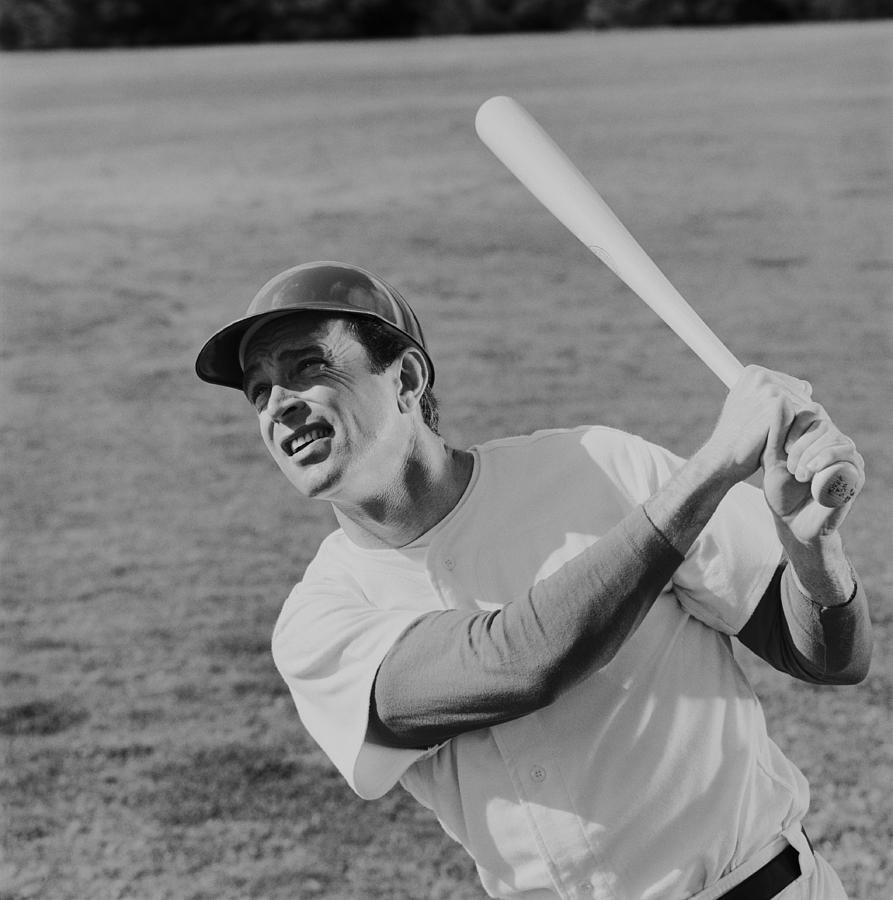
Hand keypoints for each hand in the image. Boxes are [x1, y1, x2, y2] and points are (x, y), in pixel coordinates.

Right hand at [700, 365, 816, 483]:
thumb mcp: (749, 406)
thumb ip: (773, 393)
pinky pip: (803, 419)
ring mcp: (769, 388)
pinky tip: (775, 440)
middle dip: (794, 417)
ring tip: (769, 436)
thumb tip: (806, 385)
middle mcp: (761, 375)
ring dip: (795, 427)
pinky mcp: (778, 403)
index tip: (762, 422)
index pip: (792, 386)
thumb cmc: (736, 437)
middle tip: (766, 431)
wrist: (722, 458)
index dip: (786, 410)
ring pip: (804, 408)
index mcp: (753, 372)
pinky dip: (794, 434)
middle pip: (801, 396)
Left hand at [762, 399, 864, 545]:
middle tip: (791, 468)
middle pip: (822, 425)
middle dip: (801, 446)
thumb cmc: (780, 489)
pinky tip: (811, 476)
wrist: (791, 521)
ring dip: (812, 456)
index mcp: (815, 434)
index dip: (794, 426)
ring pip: (835, 439)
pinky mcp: (856, 475)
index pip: (811, 411)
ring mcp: (848, 457)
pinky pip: (846, 458)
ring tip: (800, 475)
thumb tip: (779, 398)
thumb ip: (775, 431)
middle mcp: (835, 441)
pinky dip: (826, 463)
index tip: (782, 448)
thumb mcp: (772, 458)